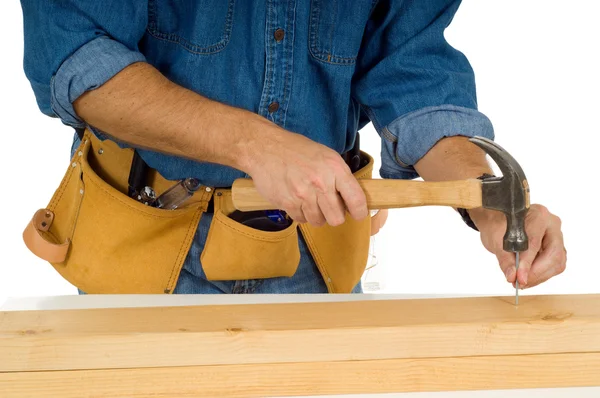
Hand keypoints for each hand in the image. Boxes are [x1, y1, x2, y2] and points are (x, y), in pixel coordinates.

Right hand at [244, 127, 367, 226]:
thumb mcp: (325, 155)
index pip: (356, 199)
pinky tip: (298, 201)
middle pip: (337, 218)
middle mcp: (321, 182)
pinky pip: (301, 219)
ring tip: (310, 201)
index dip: (360, 212)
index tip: (359, 215)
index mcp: (334, 168)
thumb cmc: (295, 150)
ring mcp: (303, 194)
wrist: (265, 148)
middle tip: (330, 208)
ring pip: (319, 221)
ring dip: (316, 215)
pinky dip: (301, 214)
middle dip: (335, 216)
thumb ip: (339, 176)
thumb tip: (352, 197)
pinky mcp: (288, 203)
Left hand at [470, 205, 566, 288]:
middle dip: (536, 273)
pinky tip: (527, 278)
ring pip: (557, 263)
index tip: (520, 278)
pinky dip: (541, 275)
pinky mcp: (556, 248)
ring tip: (521, 282)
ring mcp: (556, 237)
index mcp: (538, 216)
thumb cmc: (497, 226)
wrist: (498, 222)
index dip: (528, 263)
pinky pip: (555, 266)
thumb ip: (505, 259)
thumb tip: (512, 276)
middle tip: (520, 283)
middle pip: (554, 254)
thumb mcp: (495, 240)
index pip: (535, 243)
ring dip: (539, 276)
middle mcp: (552, 225)